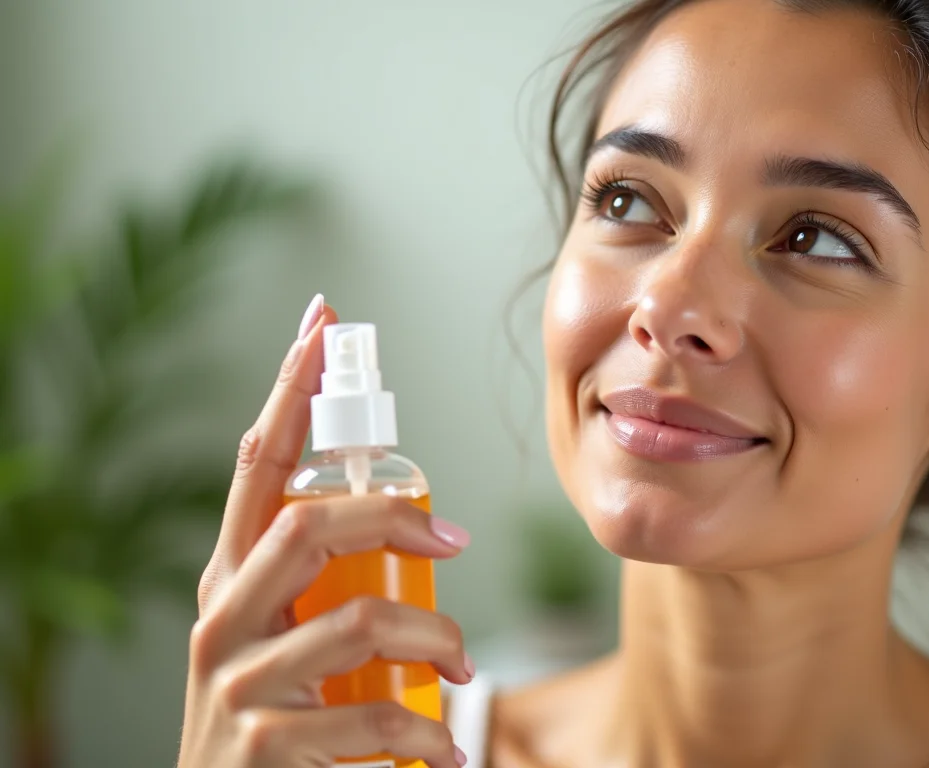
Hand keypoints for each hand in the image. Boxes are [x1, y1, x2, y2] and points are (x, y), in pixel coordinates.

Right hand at [178, 295, 472, 767]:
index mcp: (232, 581)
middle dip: (394, 516)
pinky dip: (427, 733)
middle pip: (307, 524)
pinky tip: (445, 751)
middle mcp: (222, 619)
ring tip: (462, 669)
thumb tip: (421, 522)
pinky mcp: (263, 749)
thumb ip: (326, 583)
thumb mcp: (286, 641)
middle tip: (454, 538)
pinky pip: (371, 714)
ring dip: (435, 636)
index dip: (289, 391)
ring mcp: (235, 684)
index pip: (257, 466)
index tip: (323, 322)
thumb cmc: (276, 725)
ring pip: (357, 619)